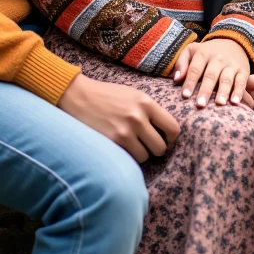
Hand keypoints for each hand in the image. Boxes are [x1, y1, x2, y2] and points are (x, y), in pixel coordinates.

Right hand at [58, 72, 179, 162]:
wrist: (79, 96)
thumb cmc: (108, 95)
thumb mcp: (133, 95)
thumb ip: (150, 110)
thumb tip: (167, 130)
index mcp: (146, 102)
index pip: (173, 128)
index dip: (171, 138)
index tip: (165, 139)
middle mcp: (138, 116)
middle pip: (161, 147)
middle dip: (156, 148)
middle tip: (147, 144)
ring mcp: (125, 131)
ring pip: (146, 156)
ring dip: (141, 153)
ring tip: (131, 143)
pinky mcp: (113, 142)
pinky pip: (131, 159)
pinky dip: (128, 156)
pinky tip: (121, 146)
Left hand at [173, 37, 250, 107]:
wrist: (233, 42)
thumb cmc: (207, 52)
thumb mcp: (192, 50)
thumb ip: (182, 63)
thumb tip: (176, 80)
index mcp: (203, 53)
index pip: (195, 69)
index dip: (190, 82)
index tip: (185, 96)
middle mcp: (218, 58)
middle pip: (211, 75)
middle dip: (205, 90)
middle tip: (200, 104)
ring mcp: (231, 65)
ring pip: (226, 79)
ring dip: (223, 92)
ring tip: (219, 104)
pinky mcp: (243, 71)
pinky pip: (241, 82)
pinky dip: (239, 92)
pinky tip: (235, 102)